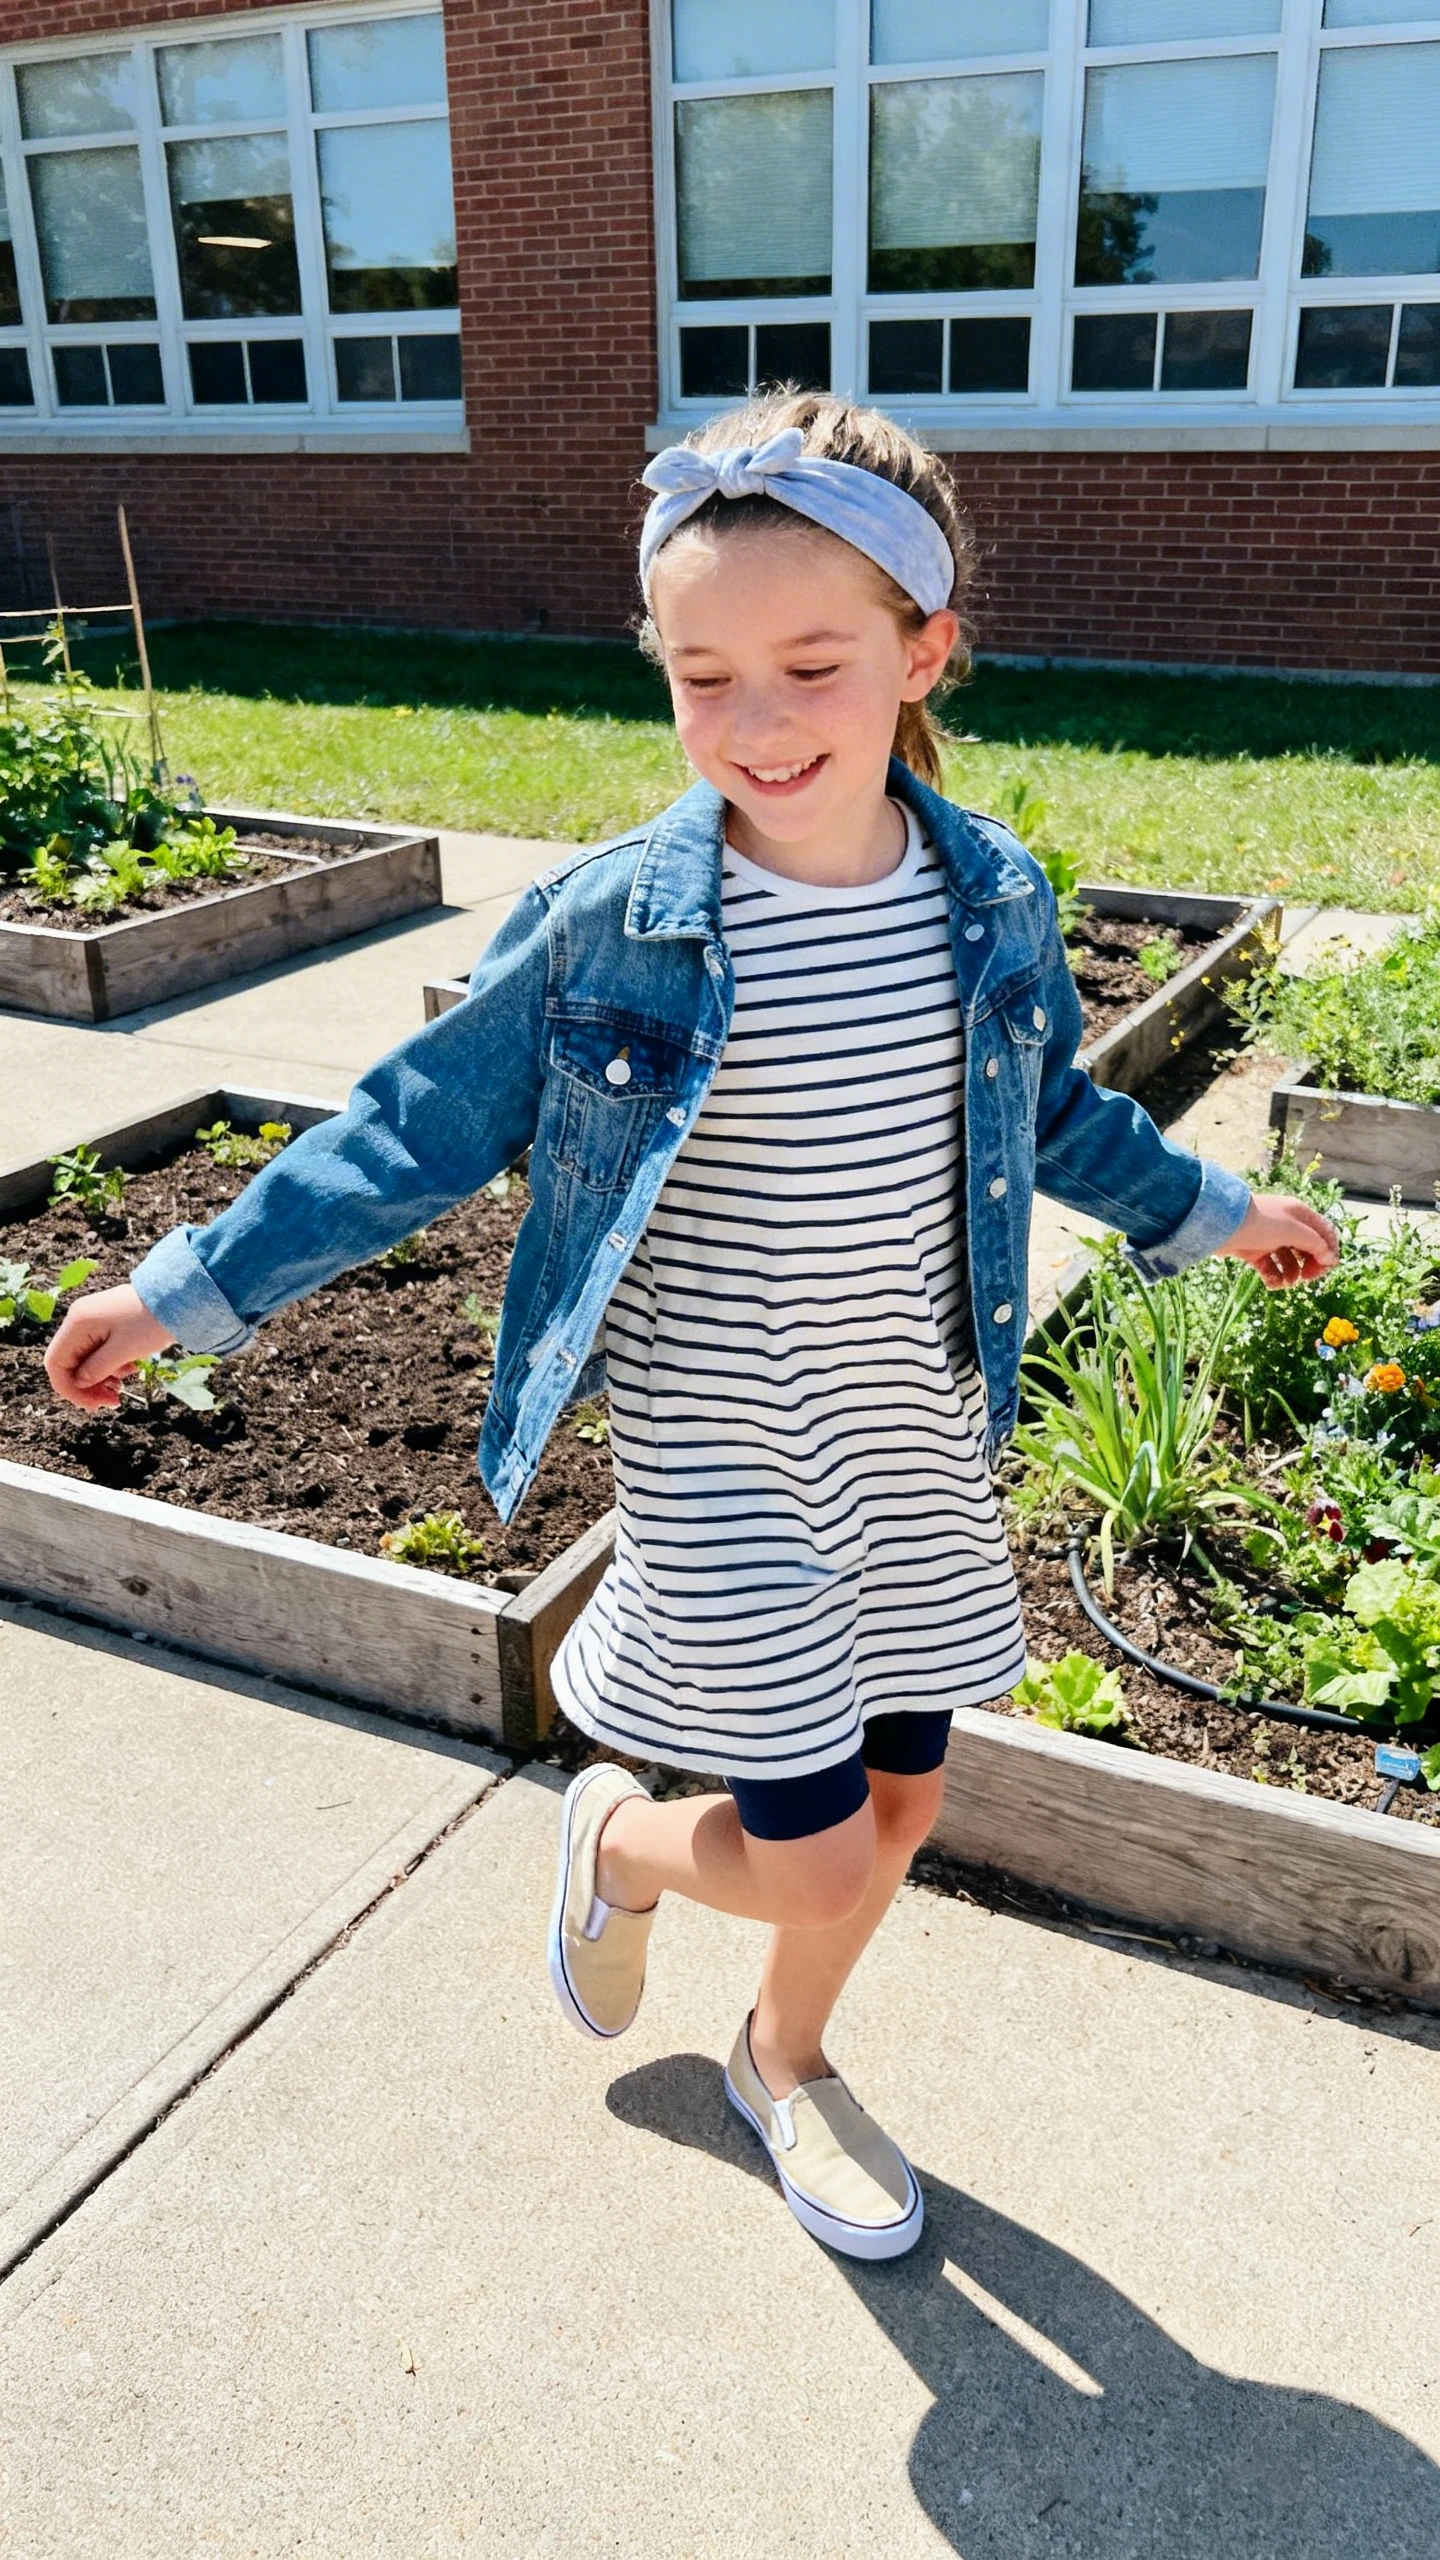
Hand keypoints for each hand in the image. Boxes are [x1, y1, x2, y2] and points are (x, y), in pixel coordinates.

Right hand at [44, 1284, 174, 1410]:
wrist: (178, 1296)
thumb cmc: (151, 1322)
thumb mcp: (123, 1351)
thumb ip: (97, 1369)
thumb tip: (80, 1383)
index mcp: (78, 1323)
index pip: (55, 1362)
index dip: (69, 1388)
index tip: (91, 1405)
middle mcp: (80, 1320)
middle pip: (70, 1363)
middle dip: (88, 1387)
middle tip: (112, 1402)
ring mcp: (93, 1321)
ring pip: (85, 1360)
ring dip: (100, 1379)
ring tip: (122, 1387)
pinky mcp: (108, 1324)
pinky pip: (100, 1352)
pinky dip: (111, 1366)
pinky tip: (129, 1370)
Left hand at [1216, 1194, 1338, 1289]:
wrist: (1219, 1224)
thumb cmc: (1258, 1221)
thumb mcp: (1292, 1230)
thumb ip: (1315, 1243)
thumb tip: (1330, 1259)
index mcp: (1300, 1214)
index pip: (1324, 1233)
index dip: (1329, 1251)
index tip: (1326, 1269)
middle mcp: (1287, 1226)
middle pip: (1309, 1249)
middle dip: (1311, 1266)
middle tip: (1306, 1278)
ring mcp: (1270, 1239)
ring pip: (1290, 1261)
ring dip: (1292, 1275)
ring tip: (1286, 1283)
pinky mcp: (1254, 1252)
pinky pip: (1271, 1268)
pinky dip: (1274, 1277)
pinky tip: (1271, 1283)